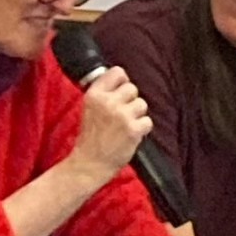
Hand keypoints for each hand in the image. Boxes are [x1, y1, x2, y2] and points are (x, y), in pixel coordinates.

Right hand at [67, 67, 151, 185]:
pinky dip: (142, 129)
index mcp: (94, 94)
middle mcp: (108, 102)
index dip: (122, 82)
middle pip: (132, 88)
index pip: (118, 72)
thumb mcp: (88, 108)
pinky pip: (148, 121)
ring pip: (142, 104)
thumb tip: (122, 81)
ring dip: (137, 115)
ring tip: (126, 126)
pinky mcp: (133, 130)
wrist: (90, 163)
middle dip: (130, 101)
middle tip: (121, 115)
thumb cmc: (90, 137)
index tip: (120, 92)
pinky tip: (131, 135)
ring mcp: (122, 116)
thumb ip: (103, 93)